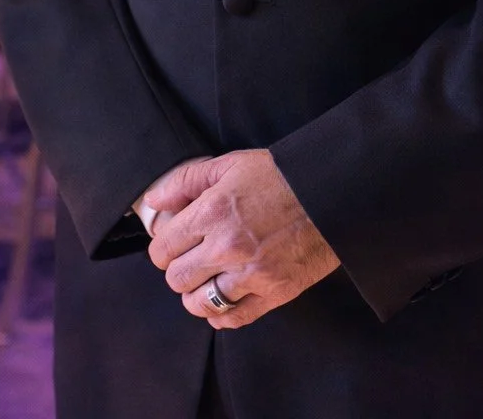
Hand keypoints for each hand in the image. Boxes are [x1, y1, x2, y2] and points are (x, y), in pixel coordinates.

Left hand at [146, 148, 338, 329]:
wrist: (328, 193)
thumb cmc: (277, 175)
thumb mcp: (228, 164)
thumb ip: (185, 181)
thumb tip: (153, 201)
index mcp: (212, 212)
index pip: (163, 248)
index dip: (163, 247)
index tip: (172, 244)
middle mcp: (227, 246)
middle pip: (177, 278)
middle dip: (178, 270)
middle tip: (189, 260)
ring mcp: (251, 273)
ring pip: (200, 303)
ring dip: (196, 294)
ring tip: (205, 280)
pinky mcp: (275, 293)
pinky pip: (234, 318)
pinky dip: (221, 315)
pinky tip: (221, 301)